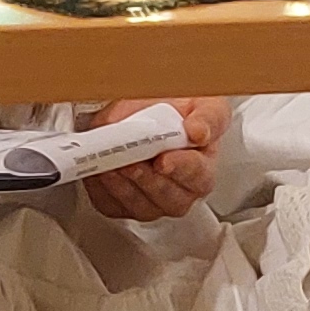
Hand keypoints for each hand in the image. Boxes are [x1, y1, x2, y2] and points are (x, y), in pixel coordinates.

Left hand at [78, 96, 228, 221]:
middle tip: (132, 162)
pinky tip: (101, 171)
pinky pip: (114, 206)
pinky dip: (104, 189)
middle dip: (147, 179)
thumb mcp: (204, 103)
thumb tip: (198, 132)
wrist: (143, 109)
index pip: (198, 176)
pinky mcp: (124, 205)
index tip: (164, 160)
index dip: (181, 169)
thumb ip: (208, 117)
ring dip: (124, 186)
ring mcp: (153, 202)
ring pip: (141, 207)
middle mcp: (181, 191)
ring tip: (112, 164)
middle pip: (169, 199)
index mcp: (203, 168)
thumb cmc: (176, 111)